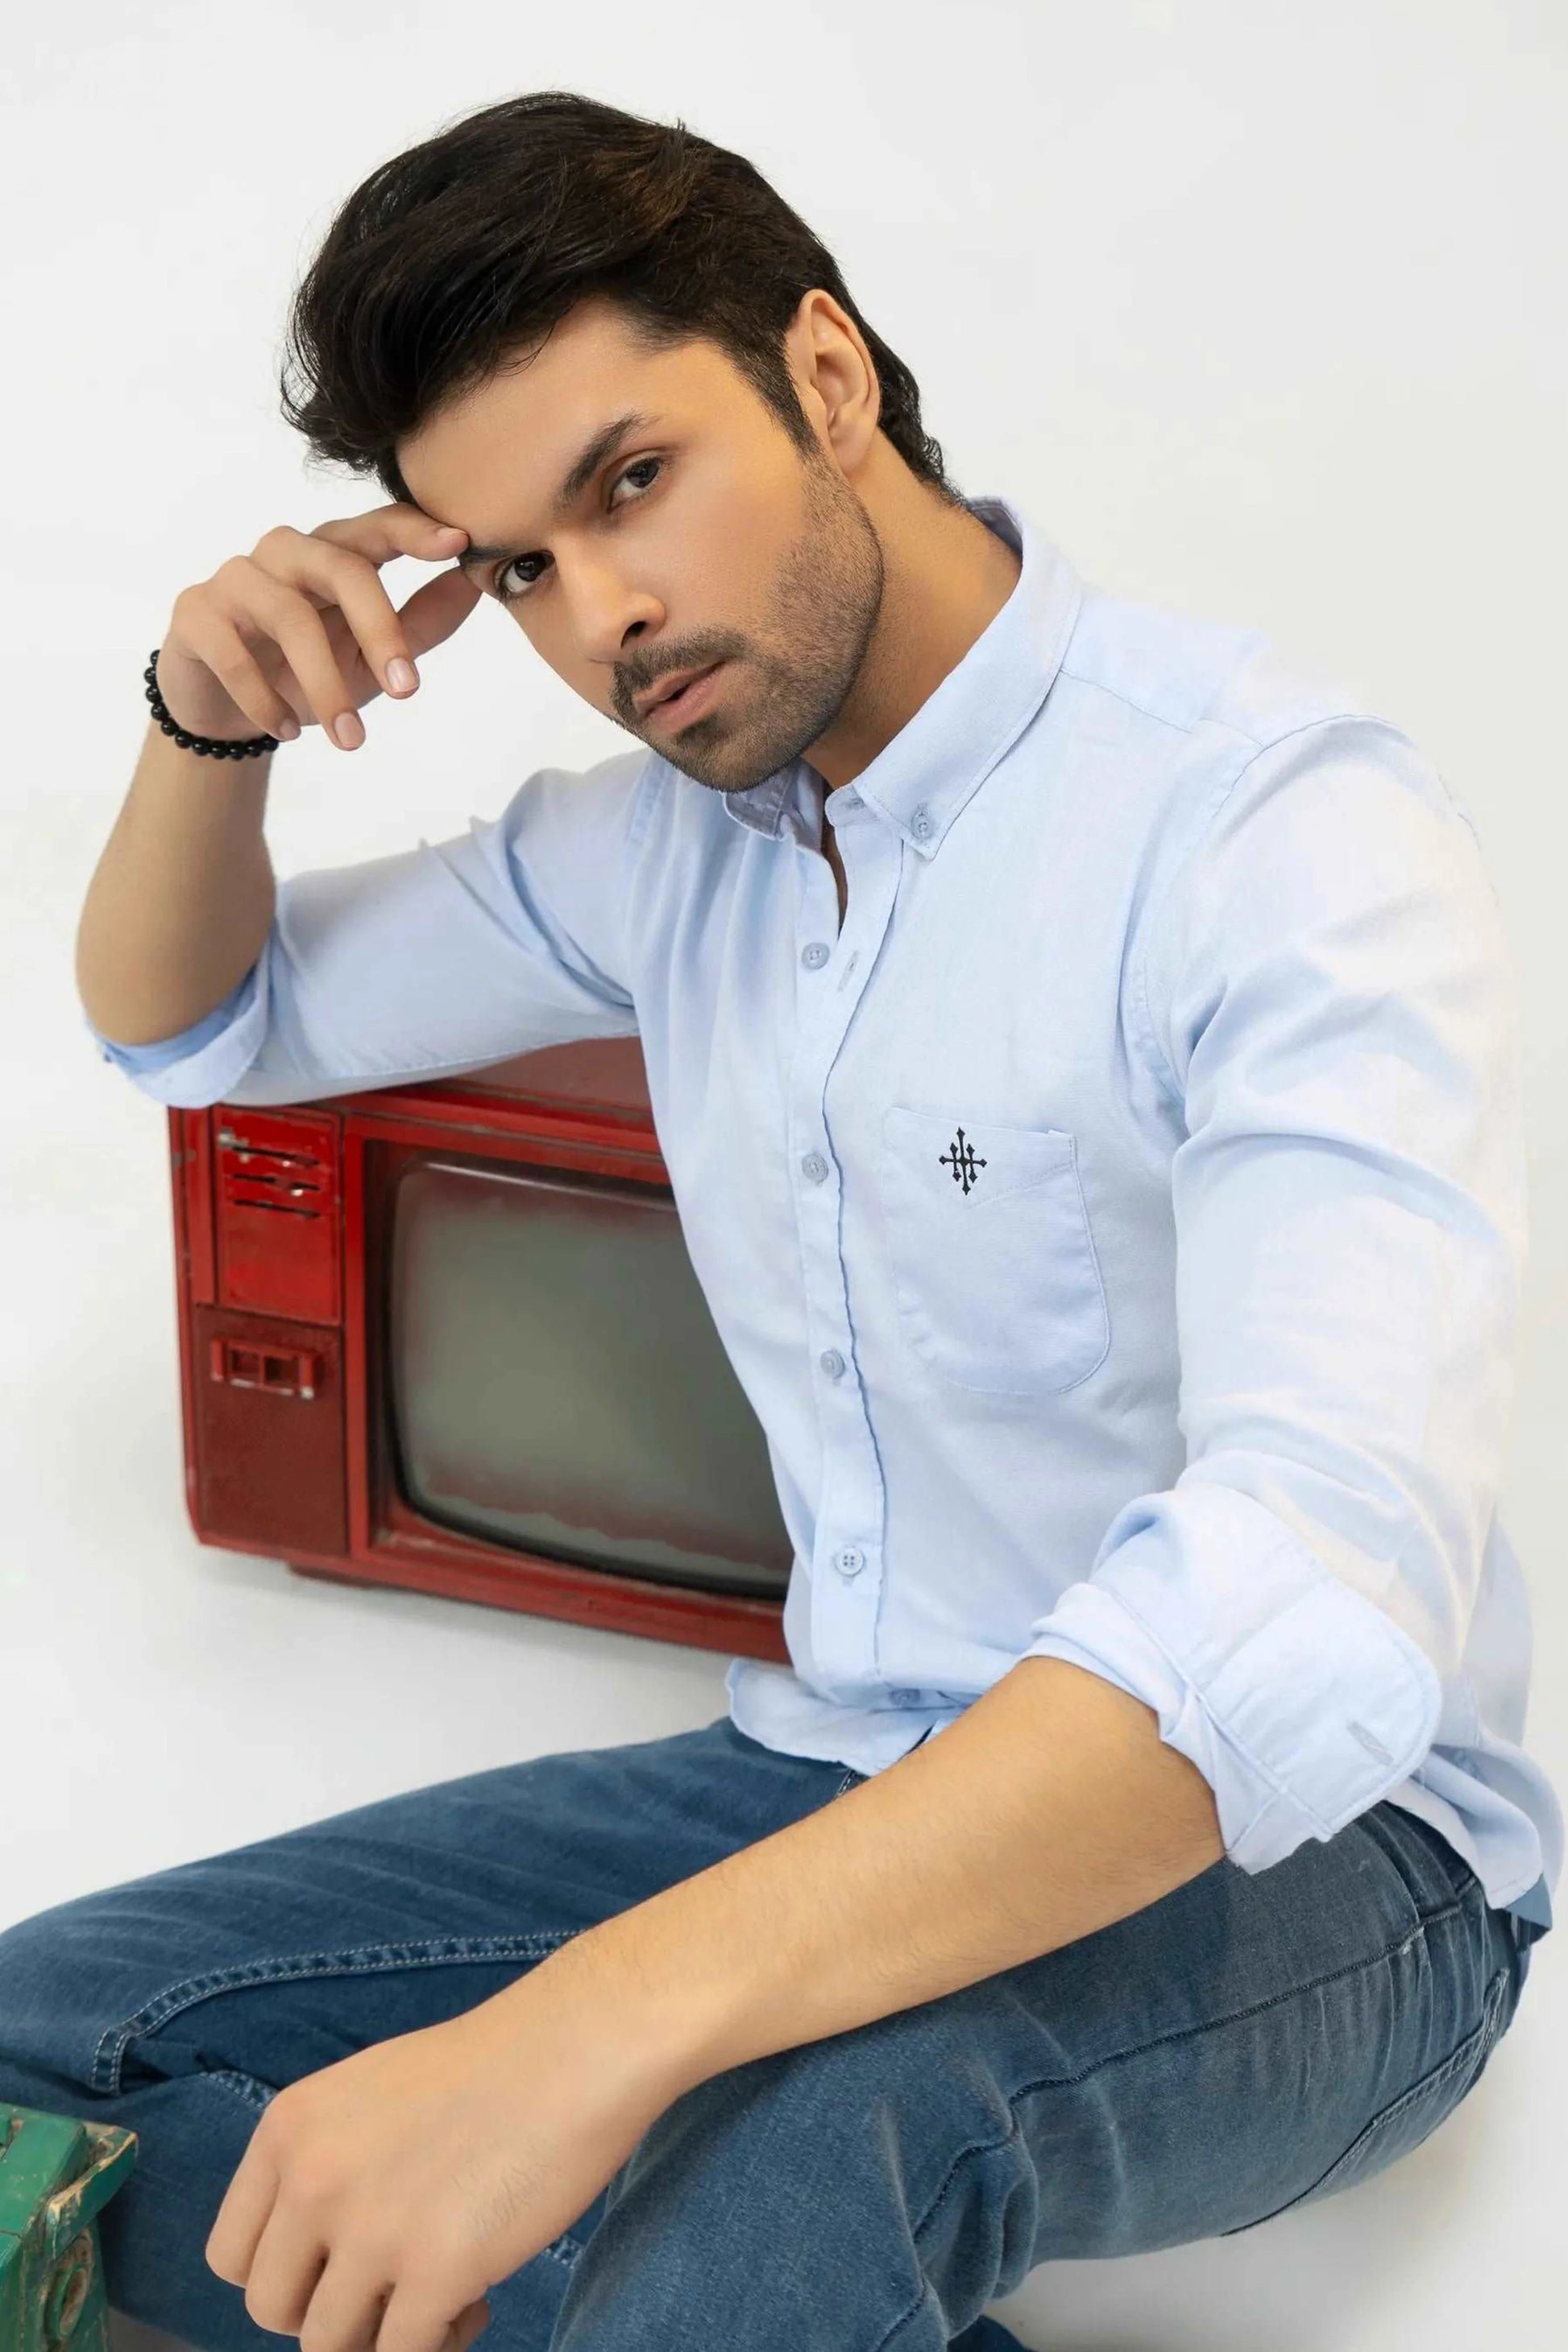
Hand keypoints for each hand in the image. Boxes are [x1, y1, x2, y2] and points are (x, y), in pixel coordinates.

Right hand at [153, 502, 480, 747]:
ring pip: (290, 616)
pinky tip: (287, 731)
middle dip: (380, 630)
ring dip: (326, 686)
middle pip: (341, 567)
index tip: (459, 543)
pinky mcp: (195, 614)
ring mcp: (236, 578)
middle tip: (408, 692)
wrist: (224, 707)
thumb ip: (422, 621)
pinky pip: (234, 653)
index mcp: (333, 553)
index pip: (377, 527)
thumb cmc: (305, 670)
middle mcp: (285, 553)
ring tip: (350, 739)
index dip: (416, 530)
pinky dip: (265, 699)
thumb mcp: (371, 654)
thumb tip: (476, 586)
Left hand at [204, 1940, 690, 2350]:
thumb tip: (312, 2263)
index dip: (286, 2274)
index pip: (231, 2255)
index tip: (337, 2266)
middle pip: (271, 2310)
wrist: (578, 2045)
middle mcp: (314, 2178)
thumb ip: (324, 2165)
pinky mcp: (437, 2269)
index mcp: (289, 2127)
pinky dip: (436, 2344)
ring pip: (329, 2347)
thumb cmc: (491, 2067)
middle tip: (390, 2287)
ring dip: (384, 2336)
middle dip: (329, 2313)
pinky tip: (475, 2303)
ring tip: (443, 2297)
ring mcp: (373, 2228)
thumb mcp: (369, 2094)